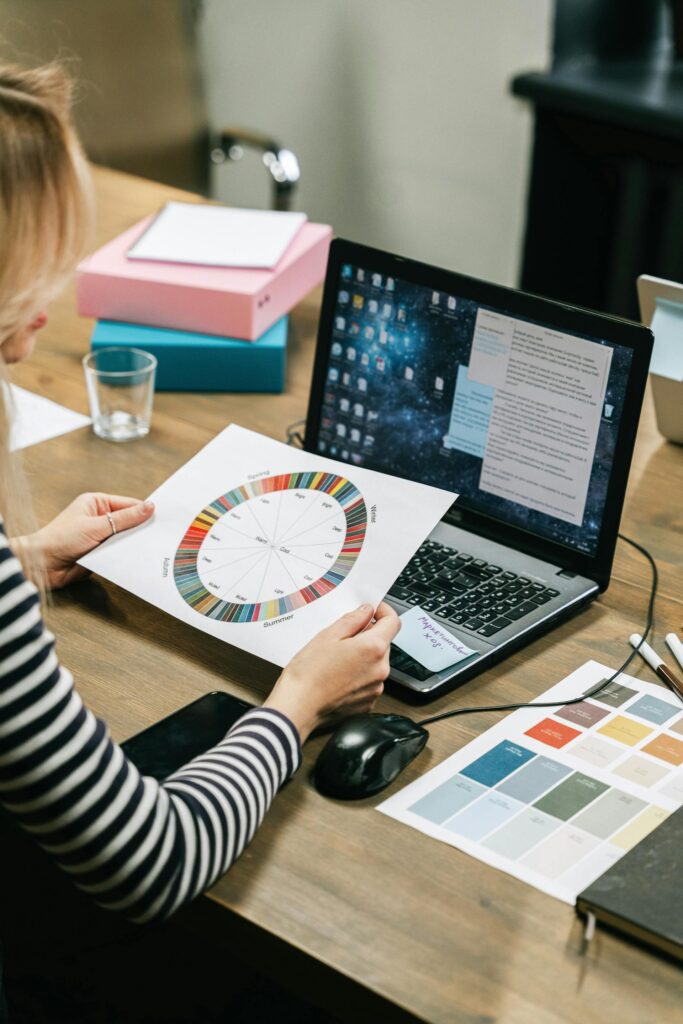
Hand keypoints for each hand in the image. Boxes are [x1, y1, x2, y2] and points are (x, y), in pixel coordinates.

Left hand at [20, 492, 153, 588]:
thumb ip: (125, 518)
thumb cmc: (61, 538)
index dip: (144, 511)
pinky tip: (139, 559)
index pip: (127, 504)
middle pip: (128, 522)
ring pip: (125, 538)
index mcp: (96, 503)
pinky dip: (127, 555)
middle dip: (141, 529)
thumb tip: (150, 507)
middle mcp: (99, 518)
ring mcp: (100, 536)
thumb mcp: (96, 526)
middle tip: (162, 534)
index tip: (164, 517)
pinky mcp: (100, 553)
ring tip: (154, 547)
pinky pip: (119, 552)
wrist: (42, 565)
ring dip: (134, 543)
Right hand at [263, 601, 400, 742]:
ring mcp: (376, 689)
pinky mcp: (368, 703)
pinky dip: (359, 676)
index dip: (384, 612)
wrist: (298, 707)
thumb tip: (366, 611)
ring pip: (376, 663)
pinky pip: (369, 682)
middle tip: (343, 639)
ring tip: (336, 661)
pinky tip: (338, 677)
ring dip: (363, 658)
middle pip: (383, 643)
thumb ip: (353, 620)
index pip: (393, 622)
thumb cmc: (309, 674)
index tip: (374, 611)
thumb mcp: (328, 636)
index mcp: (373, 648)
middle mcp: (380, 670)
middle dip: (367, 637)